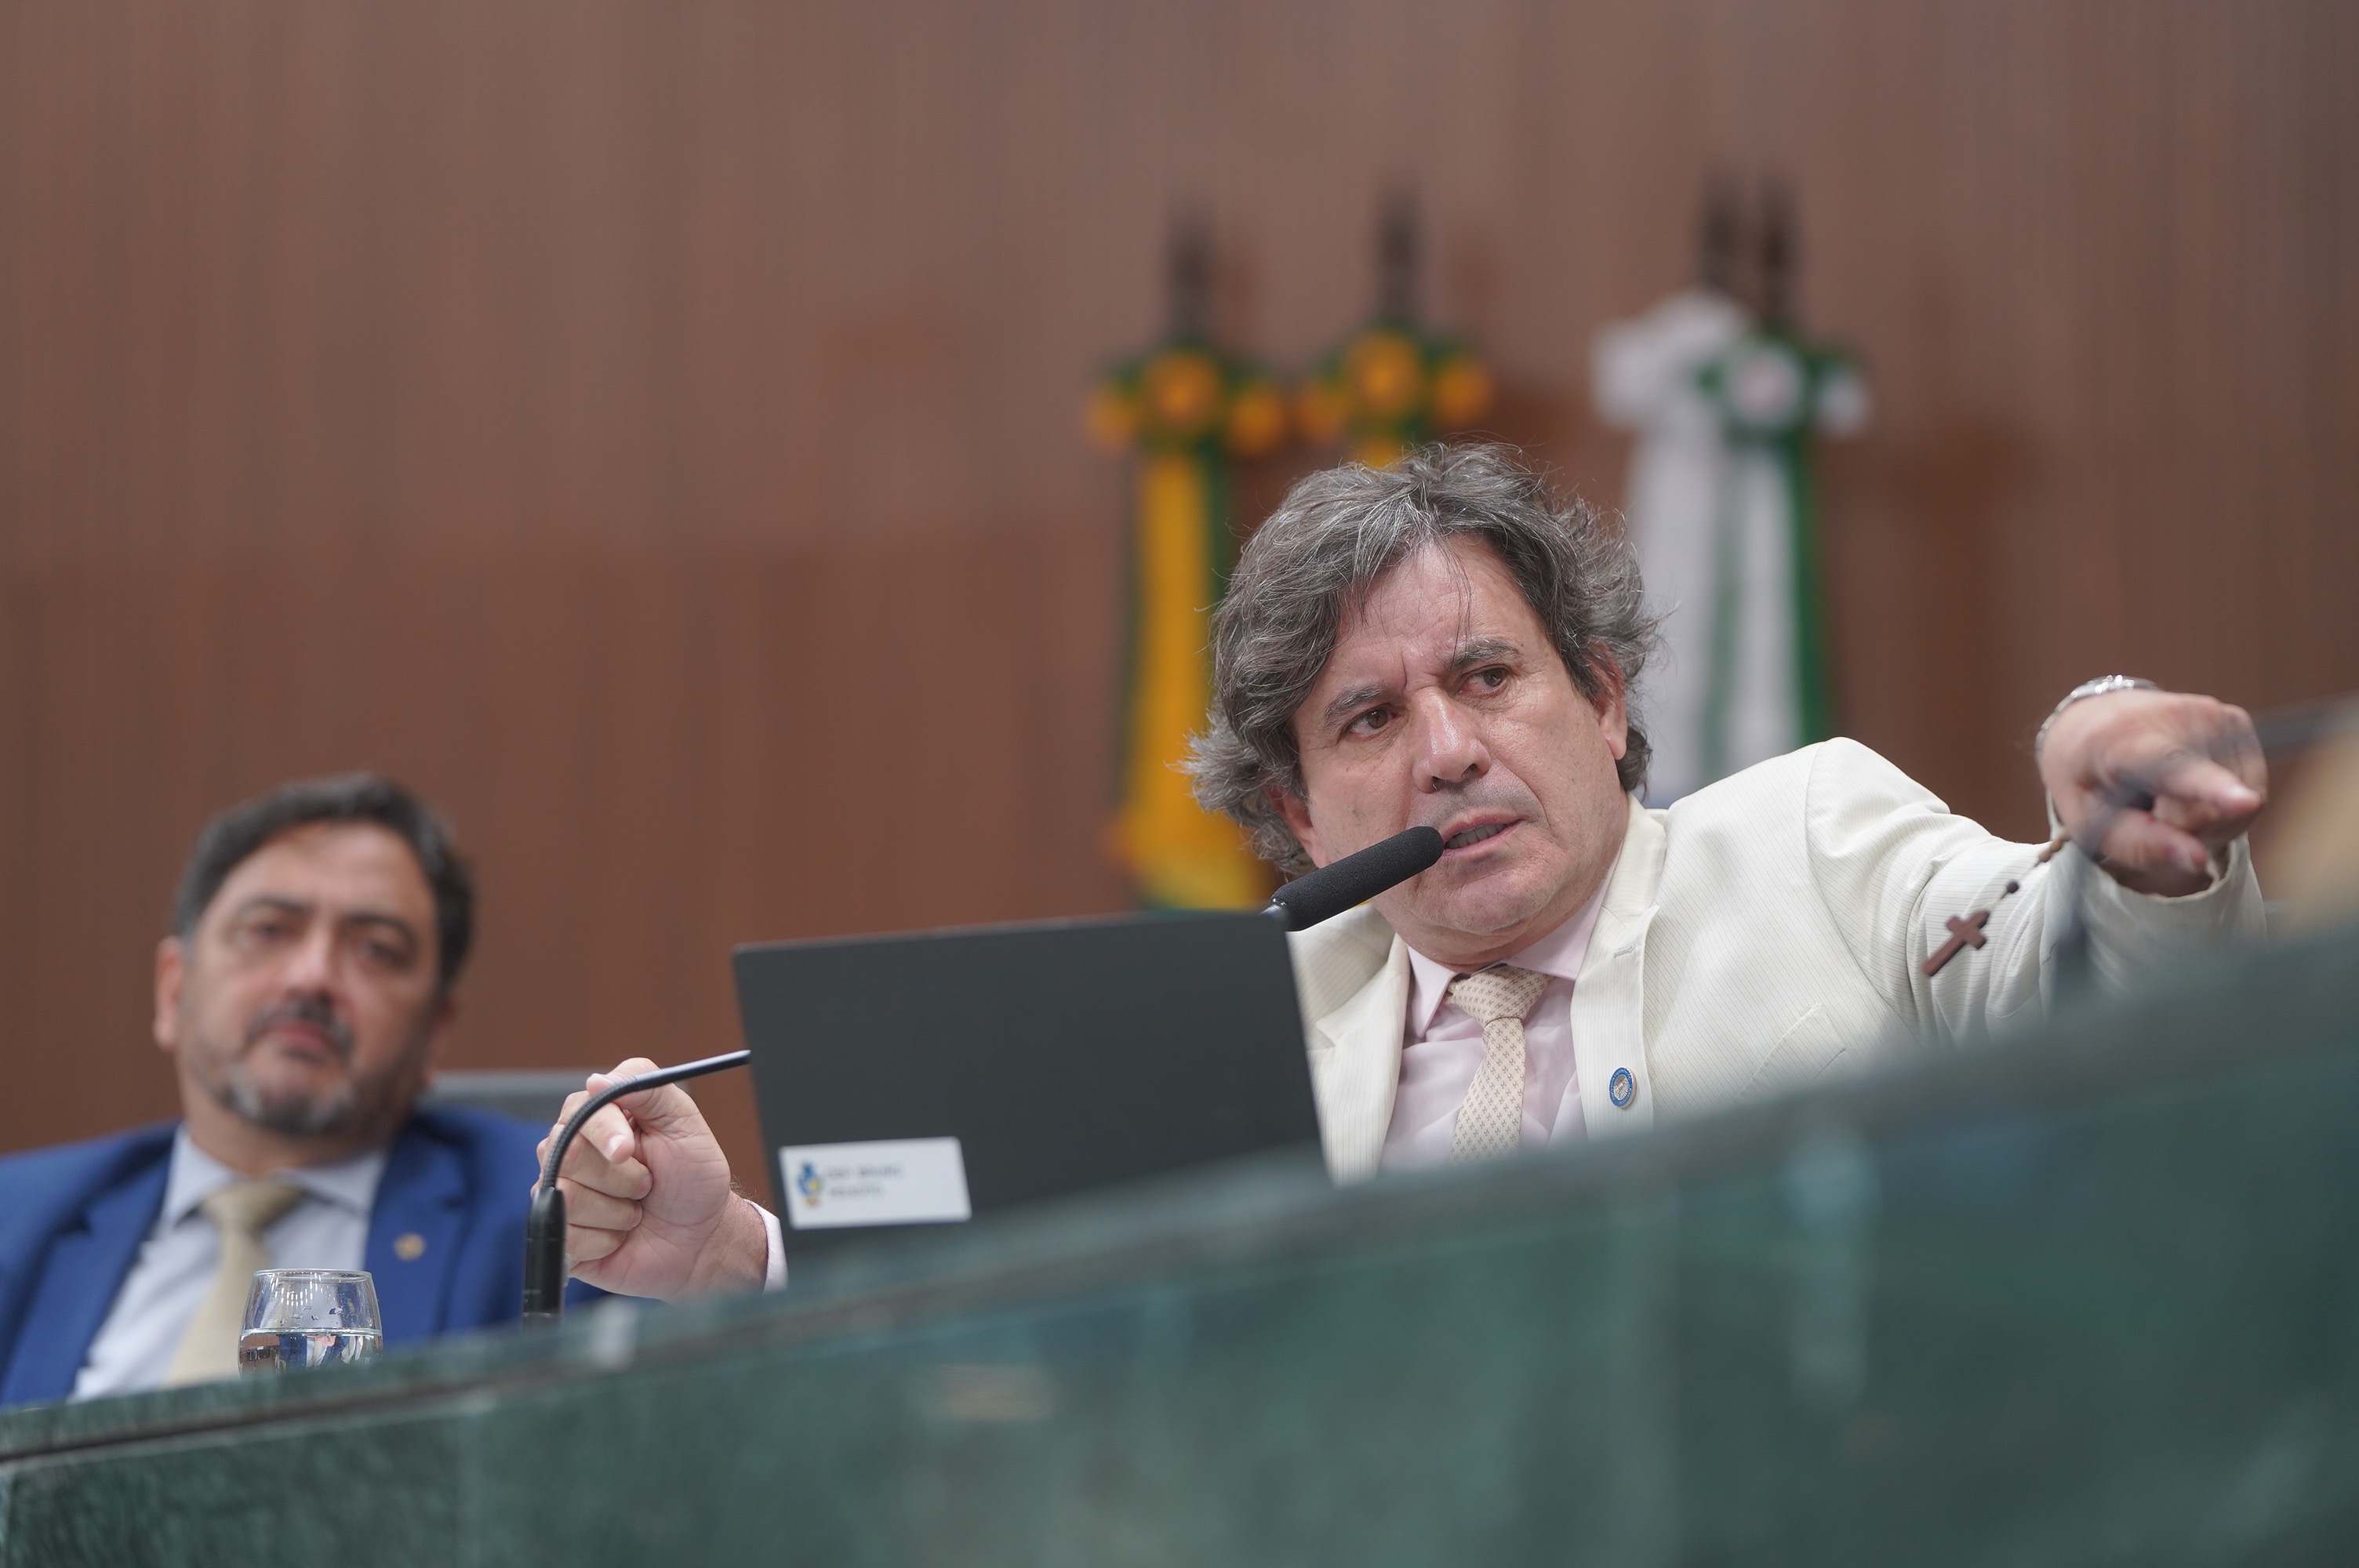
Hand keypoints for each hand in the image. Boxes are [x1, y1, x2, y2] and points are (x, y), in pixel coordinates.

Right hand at [535, 1057, 769, 1300]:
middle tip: (647, 1184)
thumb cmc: (693, 1177)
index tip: (627, 1151)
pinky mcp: (559, 1235)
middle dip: (619, 1177)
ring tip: (635, 1211)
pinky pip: (564, 1237)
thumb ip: (649, 1091)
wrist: (700, 1237)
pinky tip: (619, 1236)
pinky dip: (604, 1241)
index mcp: (599, 1118)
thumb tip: (595, 1081)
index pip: (578, 1110)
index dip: (603, 1132)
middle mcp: (571, 1151)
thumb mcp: (684, 1124)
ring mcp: (561, 1193)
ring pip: (565, 1198)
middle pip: (565, 1154)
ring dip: (615, 1211)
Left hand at [2038, 687, 2266, 896]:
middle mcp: (2179, 718)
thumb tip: (2198, 861)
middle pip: (2209, 814)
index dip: (2212, 788)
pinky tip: (2190, 788)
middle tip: (2147, 810)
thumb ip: (2135, 844)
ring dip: (2204, 821)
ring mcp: (2215, 715)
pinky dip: (2223, 808)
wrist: (2095, 720)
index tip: (2246, 803)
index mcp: (2127, 740)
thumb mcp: (2086, 819)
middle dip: (2183, 830)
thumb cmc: (2087, 777)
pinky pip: (2252, 794)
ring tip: (2165, 796)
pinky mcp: (2237, 720)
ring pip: (2238, 809)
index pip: (2173, 768)